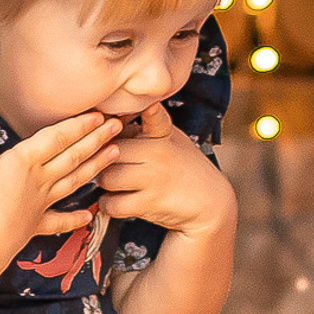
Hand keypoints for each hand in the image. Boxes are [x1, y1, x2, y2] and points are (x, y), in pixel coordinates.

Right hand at [0, 102, 120, 270]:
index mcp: (27, 161)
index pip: (58, 138)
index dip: (79, 125)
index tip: (99, 115)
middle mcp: (41, 179)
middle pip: (73, 156)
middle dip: (96, 139)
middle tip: (118, 126)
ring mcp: (42, 202)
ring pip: (74, 181)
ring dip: (96, 167)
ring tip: (115, 155)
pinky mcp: (37, 224)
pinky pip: (59, 221)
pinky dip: (74, 219)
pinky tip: (89, 216)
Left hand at [91, 105, 231, 237]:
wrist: (210, 202)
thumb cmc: (183, 167)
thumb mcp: (172, 138)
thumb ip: (146, 126)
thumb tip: (109, 117)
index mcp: (163, 134)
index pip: (152, 115)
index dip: (143, 110)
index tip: (140, 109)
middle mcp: (158, 153)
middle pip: (110, 150)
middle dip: (103, 158)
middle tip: (106, 163)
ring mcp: (154, 179)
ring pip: (107, 177)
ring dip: (104, 183)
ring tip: (113, 182)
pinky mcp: (150, 204)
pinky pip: (112, 203)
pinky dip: (109, 204)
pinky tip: (118, 200)